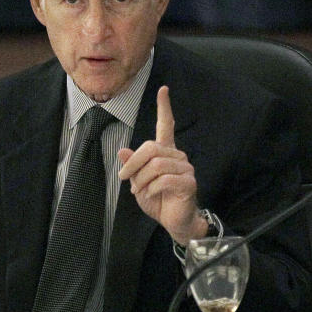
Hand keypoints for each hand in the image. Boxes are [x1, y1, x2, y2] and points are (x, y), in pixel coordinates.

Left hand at [117, 86, 207, 244]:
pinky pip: (163, 180)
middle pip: (151, 148)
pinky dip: (152, 189)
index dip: (164, 107)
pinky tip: (152, 196)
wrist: (174, 222)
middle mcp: (178, 156)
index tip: (163, 90)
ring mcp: (185, 168)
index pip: (167, 125)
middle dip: (133, 164)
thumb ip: (133, 167)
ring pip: (156, 165)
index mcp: (166, 153)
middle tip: (125, 179)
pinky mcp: (189, 182)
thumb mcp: (139, 183)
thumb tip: (123, 151)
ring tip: (141, 191)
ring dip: (142, 181)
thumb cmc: (158, 201)